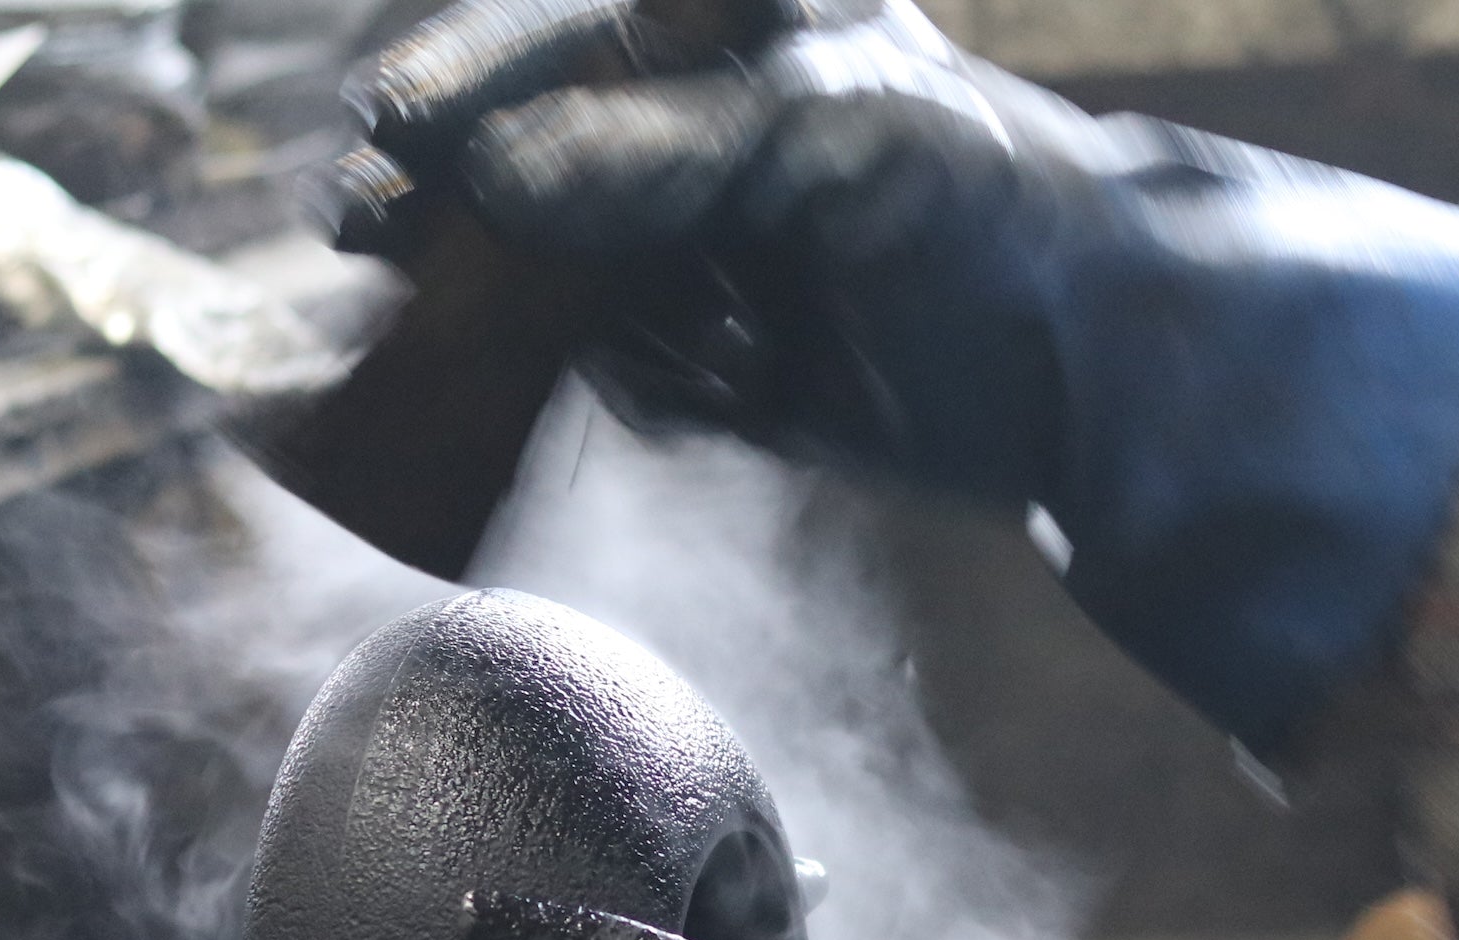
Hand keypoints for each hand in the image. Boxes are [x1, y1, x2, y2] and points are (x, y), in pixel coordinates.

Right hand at [332, 0, 1102, 502]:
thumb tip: (497, 183)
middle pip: (544, 151)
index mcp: (747, 30)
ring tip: (514, 315)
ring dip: (531, 303)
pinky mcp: (736, 352)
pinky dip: (647, 378)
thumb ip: (658, 151)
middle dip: (461, 194)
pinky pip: (635, 362)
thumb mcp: (822, 138)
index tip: (388, 122)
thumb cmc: (983, 205)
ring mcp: (724, 247)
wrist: (1094, 364)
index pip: (575, 40)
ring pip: (572, 267)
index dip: (475, 77)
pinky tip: (720, 384)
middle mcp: (724, 129)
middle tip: (364, 228)